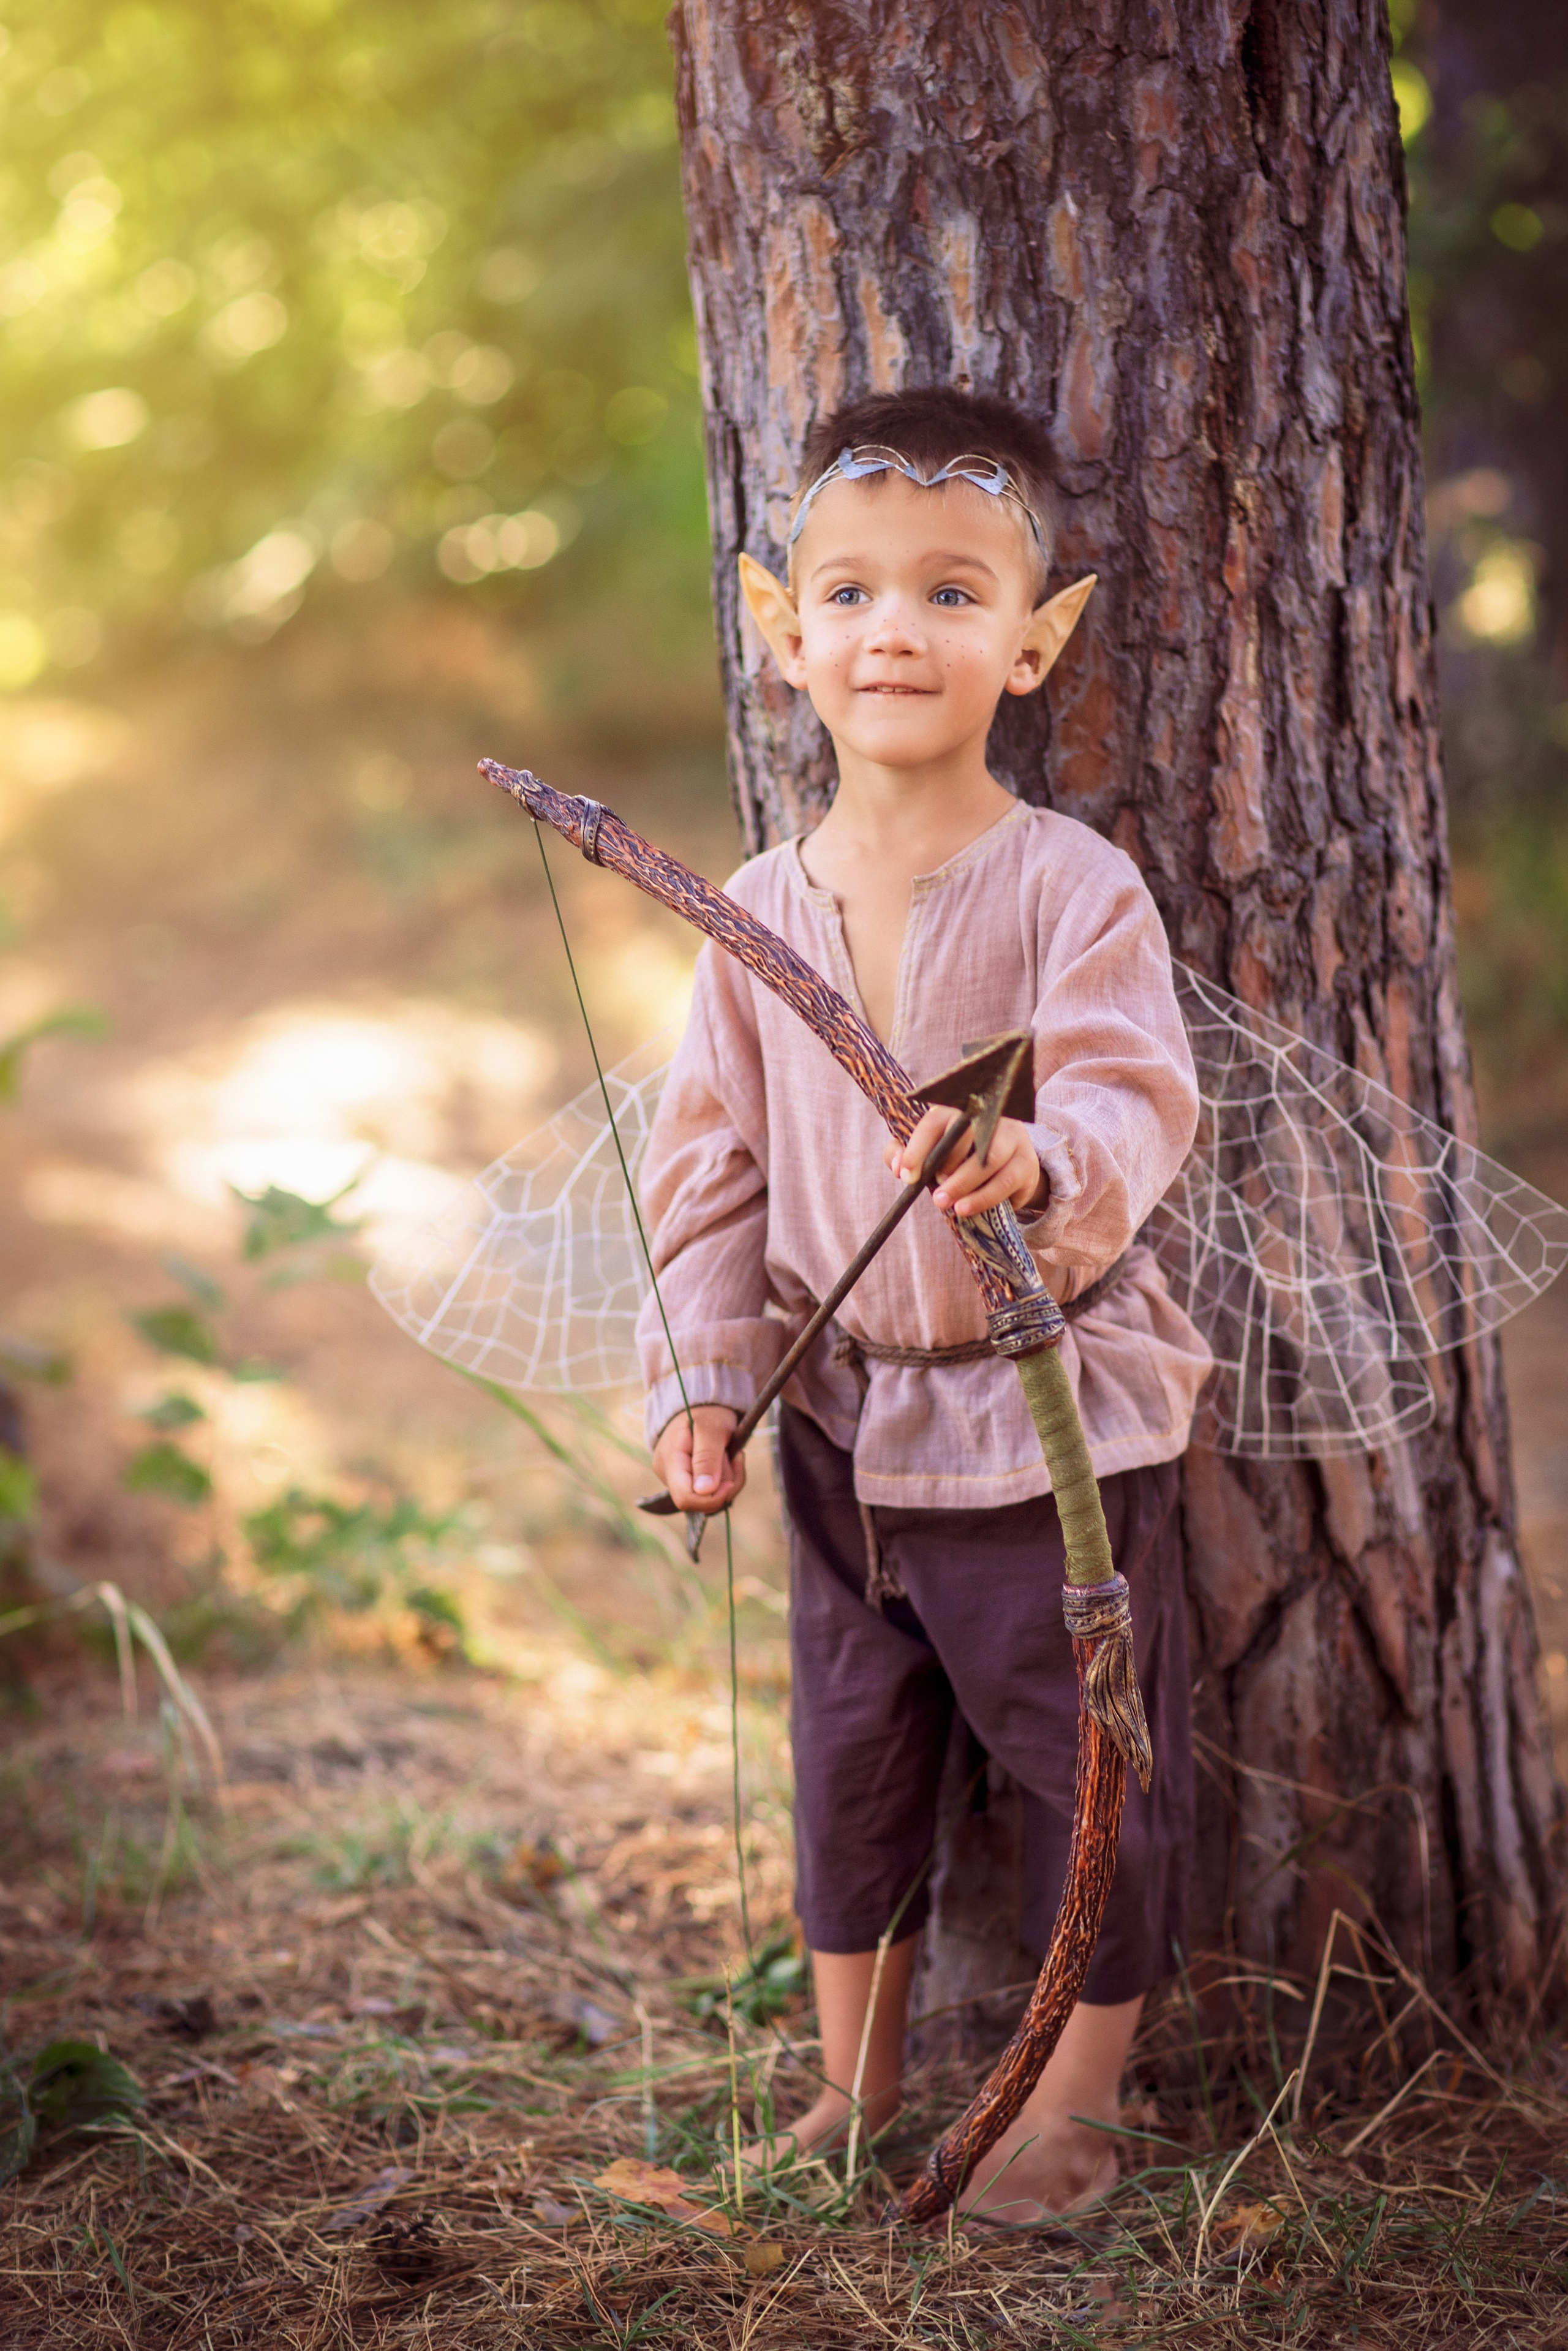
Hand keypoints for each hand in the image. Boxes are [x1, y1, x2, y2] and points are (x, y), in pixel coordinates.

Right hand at [651, 1403, 745, 1513]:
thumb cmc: (707, 1412)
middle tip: (735, 1457)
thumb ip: (707, 1458)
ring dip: (730, 1479)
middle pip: (701, 1501)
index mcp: (669, 1461)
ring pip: (710, 1498)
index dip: (711, 1498)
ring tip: (730, 1453)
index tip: (731, 1483)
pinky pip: (713, 1492)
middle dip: (725, 1484)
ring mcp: (678, 1479)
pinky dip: (727, 1479)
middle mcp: (668, 1475)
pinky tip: (728, 1460)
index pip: (685, 1498)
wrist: (703, 1405)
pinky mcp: (690, 1481)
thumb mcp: (711, 1429)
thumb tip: (704, 1491)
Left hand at [885, 1107, 1046, 1218]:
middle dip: (945, 1164)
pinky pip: (1005, 1181)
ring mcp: (1011, 1137)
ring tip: (945, 1203)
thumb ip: (904, 1155)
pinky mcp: (1026, 1162)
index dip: (917, 1149)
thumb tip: (897, 1168)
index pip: (934, 1122)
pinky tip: (965, 1208)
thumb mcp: (930, 1153)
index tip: (906, 1176)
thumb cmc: (958, 1158)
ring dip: (964, 1183)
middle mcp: (988, 1116)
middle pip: (965, 1134)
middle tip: (932, 1193)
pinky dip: (982, 1197)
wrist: (1006, 1169)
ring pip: (989, 1158)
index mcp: (957, 1110)